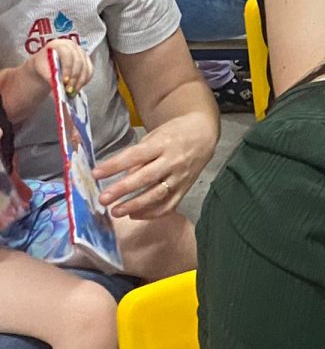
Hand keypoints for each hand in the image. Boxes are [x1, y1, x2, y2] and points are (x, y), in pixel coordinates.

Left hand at [32, 39, 92, 94]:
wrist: (48, 64)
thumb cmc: (44, 65)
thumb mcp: (42, 69)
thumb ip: (50, 76)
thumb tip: (59, 85)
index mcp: (59, 44)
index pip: (67, 55)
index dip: (67, 68)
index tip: (65, 81)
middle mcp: (73, 47)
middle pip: (79, 62)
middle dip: (75, 78)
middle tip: (69, 89)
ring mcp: (81, 53)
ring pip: (86, 68)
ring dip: (80, 82)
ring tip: (73, 91)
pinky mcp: (87, 61)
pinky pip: (90, 72)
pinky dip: (85, 81)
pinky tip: (78, 87)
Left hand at [94, 113, 216, 218]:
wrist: (203, 136)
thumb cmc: (174, 134)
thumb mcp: (155, 136)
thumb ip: (139, 155)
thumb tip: (122, 176)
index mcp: (162, 144)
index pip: (135, 156)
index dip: (115, 165)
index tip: (96, 174)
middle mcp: (172, 162)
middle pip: (145, 178)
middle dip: (122, 189)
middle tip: (103, 199)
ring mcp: (180, 177)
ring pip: (157, 195)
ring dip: (135, 205)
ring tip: (116, 212)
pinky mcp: (185, 189)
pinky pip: (169, 205)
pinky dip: (152, 213)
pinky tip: (135, 215)